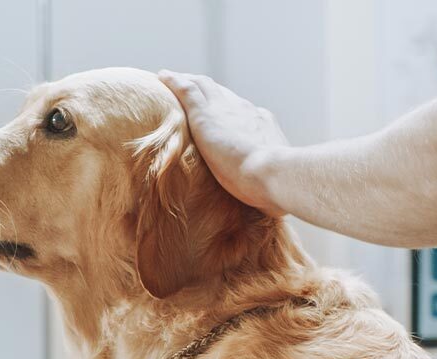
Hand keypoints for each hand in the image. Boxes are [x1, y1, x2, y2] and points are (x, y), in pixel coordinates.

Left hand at [158, 70, 289, 215]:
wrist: (274, 175)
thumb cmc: (274, 188)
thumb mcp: (271, 179)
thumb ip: (264, 180)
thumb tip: (269, 204)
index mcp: (260, 124)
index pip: (240, 111)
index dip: (227, 108)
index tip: (218, 109)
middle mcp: (244, 110)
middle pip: (221, 94)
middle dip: (206, 89)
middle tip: (191, 86)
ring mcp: (225, 110)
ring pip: (202, 86)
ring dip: (188, 80)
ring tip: (172, 78)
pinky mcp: (205, 116)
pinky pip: (186, 90)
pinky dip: (174, 81)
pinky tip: (162, 76)